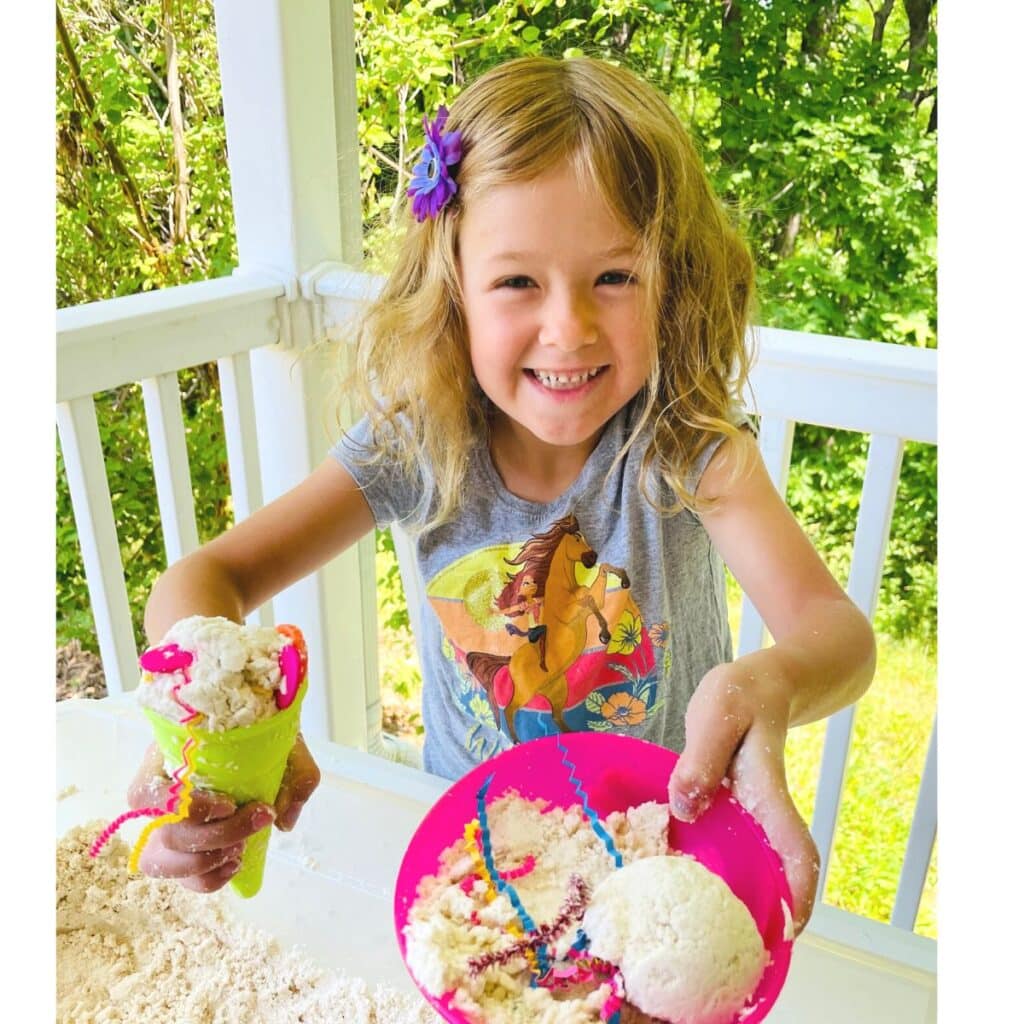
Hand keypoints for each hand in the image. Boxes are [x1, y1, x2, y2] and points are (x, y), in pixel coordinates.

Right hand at [126, 734, 319, 891]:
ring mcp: (164, 825)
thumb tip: (284, 821)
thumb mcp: (286, 742)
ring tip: (242, 845)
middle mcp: (157, 794)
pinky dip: (211, 878)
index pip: (146, 795)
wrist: (261, 736)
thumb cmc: (264, 732)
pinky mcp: (182, 849)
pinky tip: (236, 862)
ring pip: (163, 863)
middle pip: (166, 836)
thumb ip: (298, 775)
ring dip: (209, 861)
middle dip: (218, 837)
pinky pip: (183, 878)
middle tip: (258, 819)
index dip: (188, 808)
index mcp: (165, 759)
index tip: (230, 803)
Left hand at [667, 666, 820, 934]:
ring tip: (703, 925)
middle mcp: (763, 808)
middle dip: (766, 909)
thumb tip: (685, 807)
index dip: (798, 894)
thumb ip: (701, 759)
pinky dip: (718, 862)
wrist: (762, 679)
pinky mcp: (733, 801)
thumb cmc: (742, 694)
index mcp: (766, 791)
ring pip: (754, 859)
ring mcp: (751, 808)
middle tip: (735, 949)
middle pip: (779, 869)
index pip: (795, 850)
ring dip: (740, 889)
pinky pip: (732, 841)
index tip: (789, 931)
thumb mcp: (718, 715)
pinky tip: (683, 873)